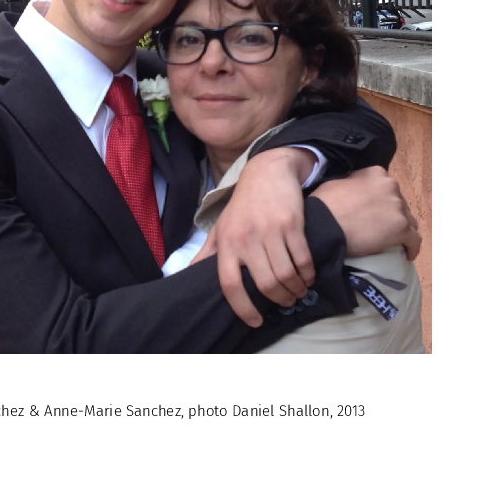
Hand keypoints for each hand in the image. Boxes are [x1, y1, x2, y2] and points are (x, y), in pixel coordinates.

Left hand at [191, 148, 316, 326]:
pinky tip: (307, 277)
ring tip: (297, 291)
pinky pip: (302, 258)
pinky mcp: (292, 223)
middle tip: (285, 302)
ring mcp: (270, 230)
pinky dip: (307, 273)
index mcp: (226, 243)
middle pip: (265, 284)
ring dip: (295, 289)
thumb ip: (207, 253)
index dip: (242, 307)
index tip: (255, 321)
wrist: (267, 172)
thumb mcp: (220, 227)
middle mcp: (246, 238)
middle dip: (279, 299)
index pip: (230, 284)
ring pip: (286, 275)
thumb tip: (187, 275)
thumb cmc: (241, 206)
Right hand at [312, 166, 419, 260]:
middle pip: (400, 204)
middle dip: (393, 215)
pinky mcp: (402, 229)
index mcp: (376, 173)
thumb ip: (353, 183)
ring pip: (410, 221)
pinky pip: (415, 240)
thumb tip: (355, 192)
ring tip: (393, 242)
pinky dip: (411, 247)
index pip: (387, 187)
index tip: (375, 211)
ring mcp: (398, 207)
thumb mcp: (337, 183)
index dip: (382, 201)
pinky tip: (406, 255)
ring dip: (402, 230)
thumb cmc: (324, 205)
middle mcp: (391, 186)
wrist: (324, 225)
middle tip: (381, 227)